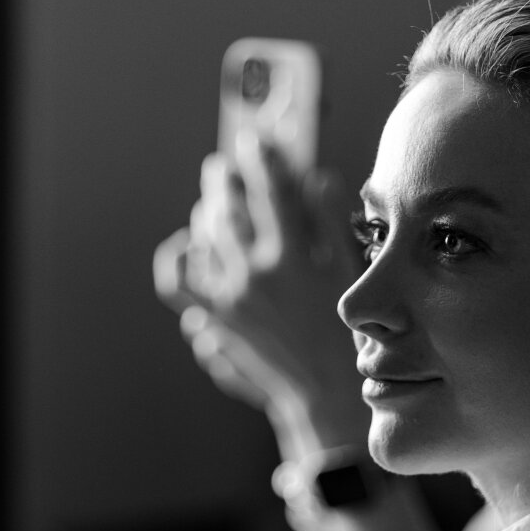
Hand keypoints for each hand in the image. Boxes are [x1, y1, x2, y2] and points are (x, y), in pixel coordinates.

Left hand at [168, 138, 368, 452]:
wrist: (322, 392)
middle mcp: (251, 274)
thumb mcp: (350, 274)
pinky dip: (180, 256)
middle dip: (226, 177)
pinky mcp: (215, 317)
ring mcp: (227, 296)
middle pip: (227, 205)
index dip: (263, 156)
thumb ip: (330, 221)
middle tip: (226, 162)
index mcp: (290, 258)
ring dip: (208, 208)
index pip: (269, 188)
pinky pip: (179, 279)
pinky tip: (189, 244)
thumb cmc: (345, 334)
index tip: (258, 138)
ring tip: (215, 194)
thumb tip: (314, 176)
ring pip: (204, 235)